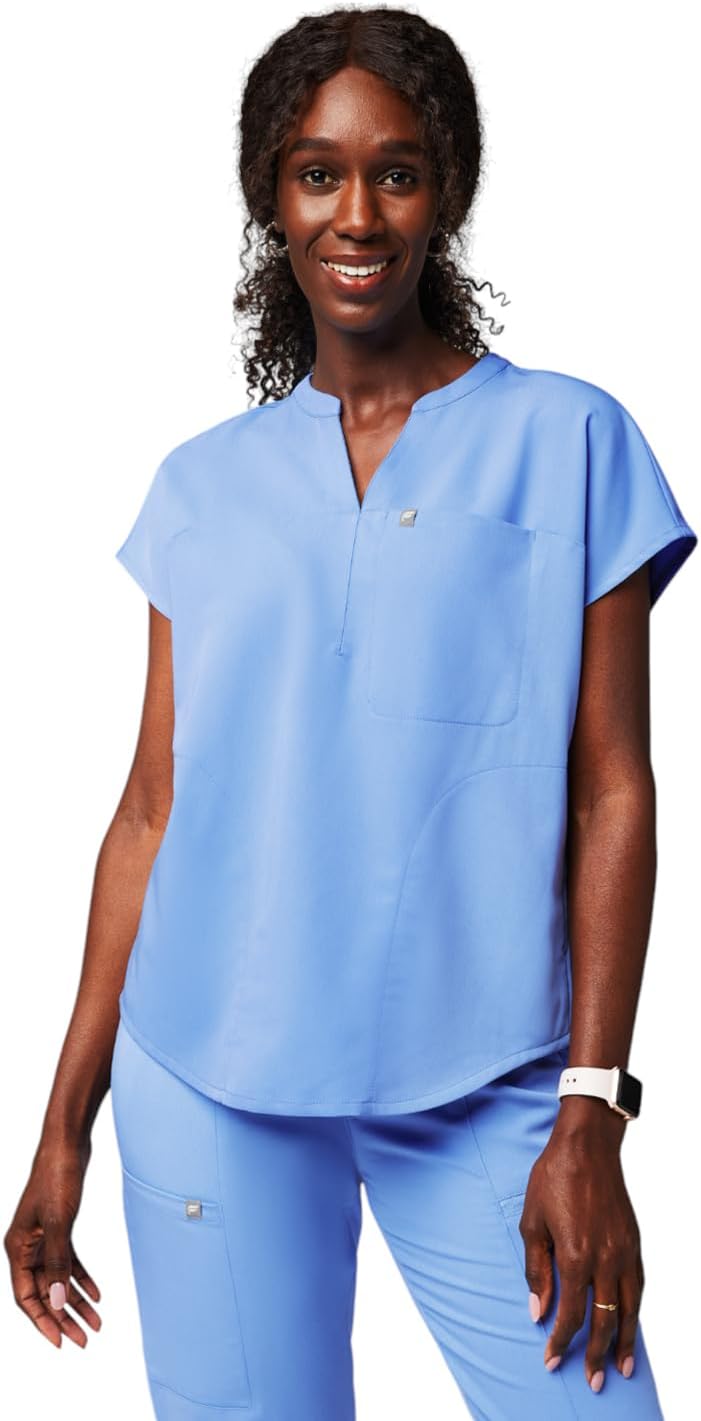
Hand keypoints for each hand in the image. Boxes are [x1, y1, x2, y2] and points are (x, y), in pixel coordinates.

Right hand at [4, 1135, 101, 1347]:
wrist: (67, 1144)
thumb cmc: (57, 1177)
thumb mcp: (59, 1222)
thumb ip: (57, 1262)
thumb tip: (56, 1301)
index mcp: (18, 1248)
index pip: (26, 1296)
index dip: (42, 1321)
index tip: (61, 1342)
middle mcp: (26, 1246)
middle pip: (43, 1292)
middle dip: (63, 1317)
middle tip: (85, 1339)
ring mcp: (43, 1238)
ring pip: (57, 1279)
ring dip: (76, 1301)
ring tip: (96, 1323)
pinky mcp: (59, 1228)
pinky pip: (68, 1262)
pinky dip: (82, 1278)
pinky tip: (97, 1294)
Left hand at [519, 1097, 641, 1391]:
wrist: (586, 1145)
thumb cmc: (553, 1178)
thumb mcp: (531, 1221)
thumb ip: (536, 1269)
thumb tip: (537, 1310)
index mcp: (575, 1254)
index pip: (571, 1313)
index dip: (561, 1340)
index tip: (550, 1358)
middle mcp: (604, 1257)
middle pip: (603, 1318)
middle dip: (595, 1354)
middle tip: (592, 1381)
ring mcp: (623, 1250)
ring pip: (629, 1307)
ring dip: (624, 1340)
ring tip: (621, 1368)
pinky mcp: (633, 1241)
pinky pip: (638, 1285)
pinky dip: (635, 1309)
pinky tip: (629, 1322)